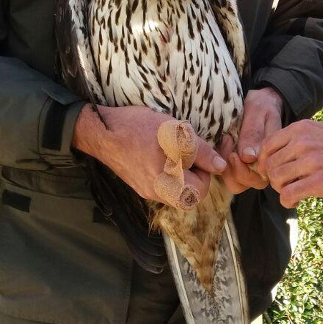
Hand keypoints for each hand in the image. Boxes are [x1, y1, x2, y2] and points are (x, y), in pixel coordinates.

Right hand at [72, 104, 226, 202]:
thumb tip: (221, 166)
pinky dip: (166, 172)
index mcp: (168, 185)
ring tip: (172, 151)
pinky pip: (161, 184)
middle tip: (186, 153)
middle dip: (193, 175)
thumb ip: (200, 152)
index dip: (204, 172)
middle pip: (188, 194)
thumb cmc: (138, 129)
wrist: (101, 131)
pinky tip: (158, 153)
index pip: (200, 192)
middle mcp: (157, 194)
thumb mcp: (176, 134)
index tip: (197, 154)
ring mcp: (146, 190)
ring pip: (175, 190)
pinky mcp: (138, 183)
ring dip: (180, 173)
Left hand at [219, 87, 283, 194]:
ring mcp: (248, 168)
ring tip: (226, 140)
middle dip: (230, 167)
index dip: (241, 169)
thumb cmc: (262, 105)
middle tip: (227, 140)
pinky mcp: (235, 163)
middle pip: (242, 184)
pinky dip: (218, 161)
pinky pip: (225, 174)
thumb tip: (249, 158)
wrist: (261, 100)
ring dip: (223, 165)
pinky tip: (222, 142)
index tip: (232, 144)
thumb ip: (254, 134)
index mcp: (271, 160)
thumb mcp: (259, 113)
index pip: (256, 179)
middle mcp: (261, 169)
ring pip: (233, 183)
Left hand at [258, 120, 322, 207]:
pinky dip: (287, 201)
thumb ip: (300, 140)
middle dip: (274, 178)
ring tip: (293, 192)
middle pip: (270, 165)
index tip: (273, 171)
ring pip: (276, 180)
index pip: (267, 146)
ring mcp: (310, 162)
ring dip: (281, 190)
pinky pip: (288, 195)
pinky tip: (296, 201)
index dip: (265, 162)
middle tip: (286, 184)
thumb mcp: (322, 131)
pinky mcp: (319, 182)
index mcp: (301, 129)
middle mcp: (302, 143)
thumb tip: (278, 156)